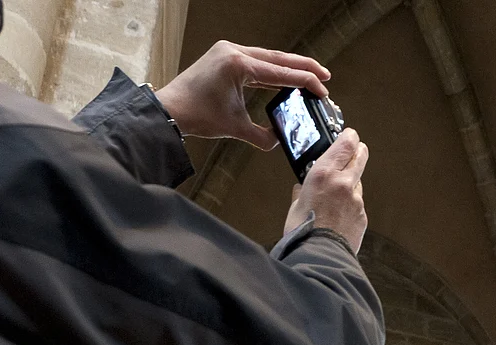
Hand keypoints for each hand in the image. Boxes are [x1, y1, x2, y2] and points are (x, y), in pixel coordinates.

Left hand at [156, 41, 330, 146]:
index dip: (305, 81)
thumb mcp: (236, 127)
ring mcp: (228, 51)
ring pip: (267, 57)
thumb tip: (279, 141)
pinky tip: (284, 77)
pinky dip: (271, 69)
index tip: (323, 88)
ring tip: (310, 75)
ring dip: (289, 67)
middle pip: (278, 58)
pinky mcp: (224, 56)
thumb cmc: (197, 115)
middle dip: (303, 67)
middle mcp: (233, 52)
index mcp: (238, 64)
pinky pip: (255, 60)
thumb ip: (262, 135)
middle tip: (325, 75)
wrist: (170, 110)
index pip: (280, 72)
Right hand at [284, 128, 369, 250]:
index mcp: (323, 174)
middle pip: (360, 156)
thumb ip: (301, 193)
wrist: (320, 257)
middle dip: (358, 151)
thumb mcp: (296, 206)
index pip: (345, 144)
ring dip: (351, 184)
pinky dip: (350, 206)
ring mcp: (356, 199)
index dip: (350, 136)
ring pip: (358, 183)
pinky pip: (357, 204)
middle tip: (355, 150)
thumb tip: (302, 190)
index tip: (350, 134)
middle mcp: (344, 183)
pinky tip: (339, 216)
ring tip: (336, 197)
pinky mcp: (362, 215)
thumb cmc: (303, 232)